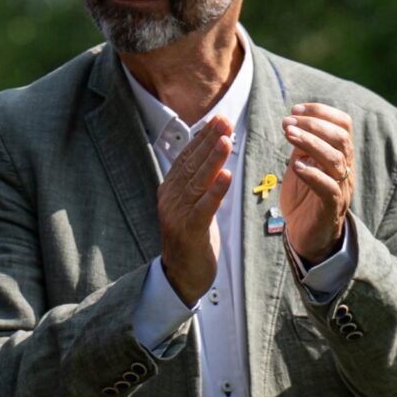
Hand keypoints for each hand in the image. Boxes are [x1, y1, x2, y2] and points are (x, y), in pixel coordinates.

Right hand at [156, 116, 231, 303]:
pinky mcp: (189, 231)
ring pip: (197, 182)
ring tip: (226, 140)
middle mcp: (170, 198)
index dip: (202, 137)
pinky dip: (215, 191)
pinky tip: (226, 176)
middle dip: (209, 141)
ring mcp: (177, 214)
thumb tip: (213, 157)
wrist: (181, 277)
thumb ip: (199, 183)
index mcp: (170, 190)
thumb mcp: (193, 206)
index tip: (217, 119)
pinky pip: (204, 207)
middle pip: (192, 165)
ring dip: (213, 160)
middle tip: (224, 121)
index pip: (186, 157)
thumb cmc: (192, 240)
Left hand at [280, 103, 355, 264]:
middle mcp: (345, 169)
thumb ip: (301, 147)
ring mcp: (341, 188)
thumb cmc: (304, 199)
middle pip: (342, 138)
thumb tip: (293, 123)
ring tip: (289, 135)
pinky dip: (313, 174)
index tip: (295, 109)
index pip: (343, 124)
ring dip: (311, 143)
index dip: (322, 112)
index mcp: (340, 155)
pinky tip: (295, 166)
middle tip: (288, 121)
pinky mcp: (331, 208)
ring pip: (335, 160)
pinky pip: (329, 188)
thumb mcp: (301, 166)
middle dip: (314, 125)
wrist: (308, 237)